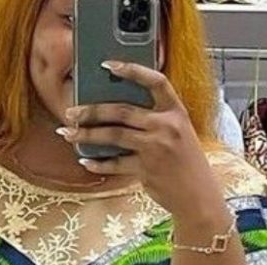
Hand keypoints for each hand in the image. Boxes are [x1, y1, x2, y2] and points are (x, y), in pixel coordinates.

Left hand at [57, 62, 224, 221]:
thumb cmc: (187, 165)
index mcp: (176, 112)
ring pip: (113, 136)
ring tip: (68, 134)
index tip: (108, 65)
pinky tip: (86, 161)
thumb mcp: (180, 134)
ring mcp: (156, 148)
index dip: (132, 70)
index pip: (156, 81)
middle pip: (122, 111)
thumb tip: (118, 114)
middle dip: (92, 111)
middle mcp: (166, 126)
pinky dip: (98, 163)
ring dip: (87, 135)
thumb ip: (156, 120)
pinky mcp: (146, 170)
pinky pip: (115, 163)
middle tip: (71, 112)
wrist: (199, 197)